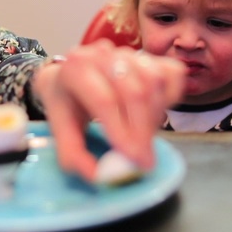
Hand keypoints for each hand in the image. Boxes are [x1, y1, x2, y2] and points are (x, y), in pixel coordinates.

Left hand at [32, 39, 185, 181]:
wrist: (69, 77)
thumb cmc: (67, 104)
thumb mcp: (60, 131)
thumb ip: (75, 156)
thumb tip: (101, 178)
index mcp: (75, 68)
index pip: (105, 99)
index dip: (122, 131)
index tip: (133, 158)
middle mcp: (102, 54)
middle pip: (134, 90)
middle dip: (143, 130)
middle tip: (144, 160)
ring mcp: (128, 52)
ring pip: (154, 81)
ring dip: (155, 117)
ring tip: (142, 137)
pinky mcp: (150, 56)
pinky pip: (171, 75)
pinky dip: (170, 98)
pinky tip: (154, 115)